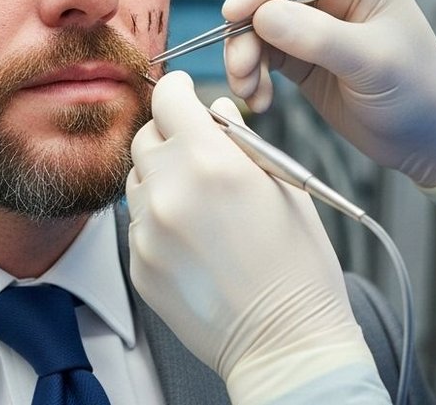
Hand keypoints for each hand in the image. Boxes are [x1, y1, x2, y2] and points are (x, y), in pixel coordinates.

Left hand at [127, 71, 379, 400]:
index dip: (178, 91)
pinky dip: (158, 221)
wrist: (285, 342)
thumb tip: (214, 109)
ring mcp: (147, 231)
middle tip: (199, 155)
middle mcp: (169, 191)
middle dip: (170, 137)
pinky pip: (137, 224)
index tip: (184, 95)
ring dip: (161, 179)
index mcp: (210, 162)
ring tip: (202, 206)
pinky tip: (195, 242)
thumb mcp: (285, 186)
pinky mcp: (138, 264)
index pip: (168, 98)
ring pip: (137, 180)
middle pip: (145, 137)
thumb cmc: (298, 266)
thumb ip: (241, 140)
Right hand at [223, 0, 435, 186]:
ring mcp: (315, 27)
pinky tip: (260, 99)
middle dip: (246, 30)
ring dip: (244, 58)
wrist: (430, 142)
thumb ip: (318, 37)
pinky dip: (252, 77)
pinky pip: (262, 57)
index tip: (235, 12)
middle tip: (240, 67)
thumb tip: (263, 16)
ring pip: (258, 28)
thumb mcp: (373, 62)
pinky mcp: (302, 58)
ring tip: (249, 90)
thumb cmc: (421, 93)